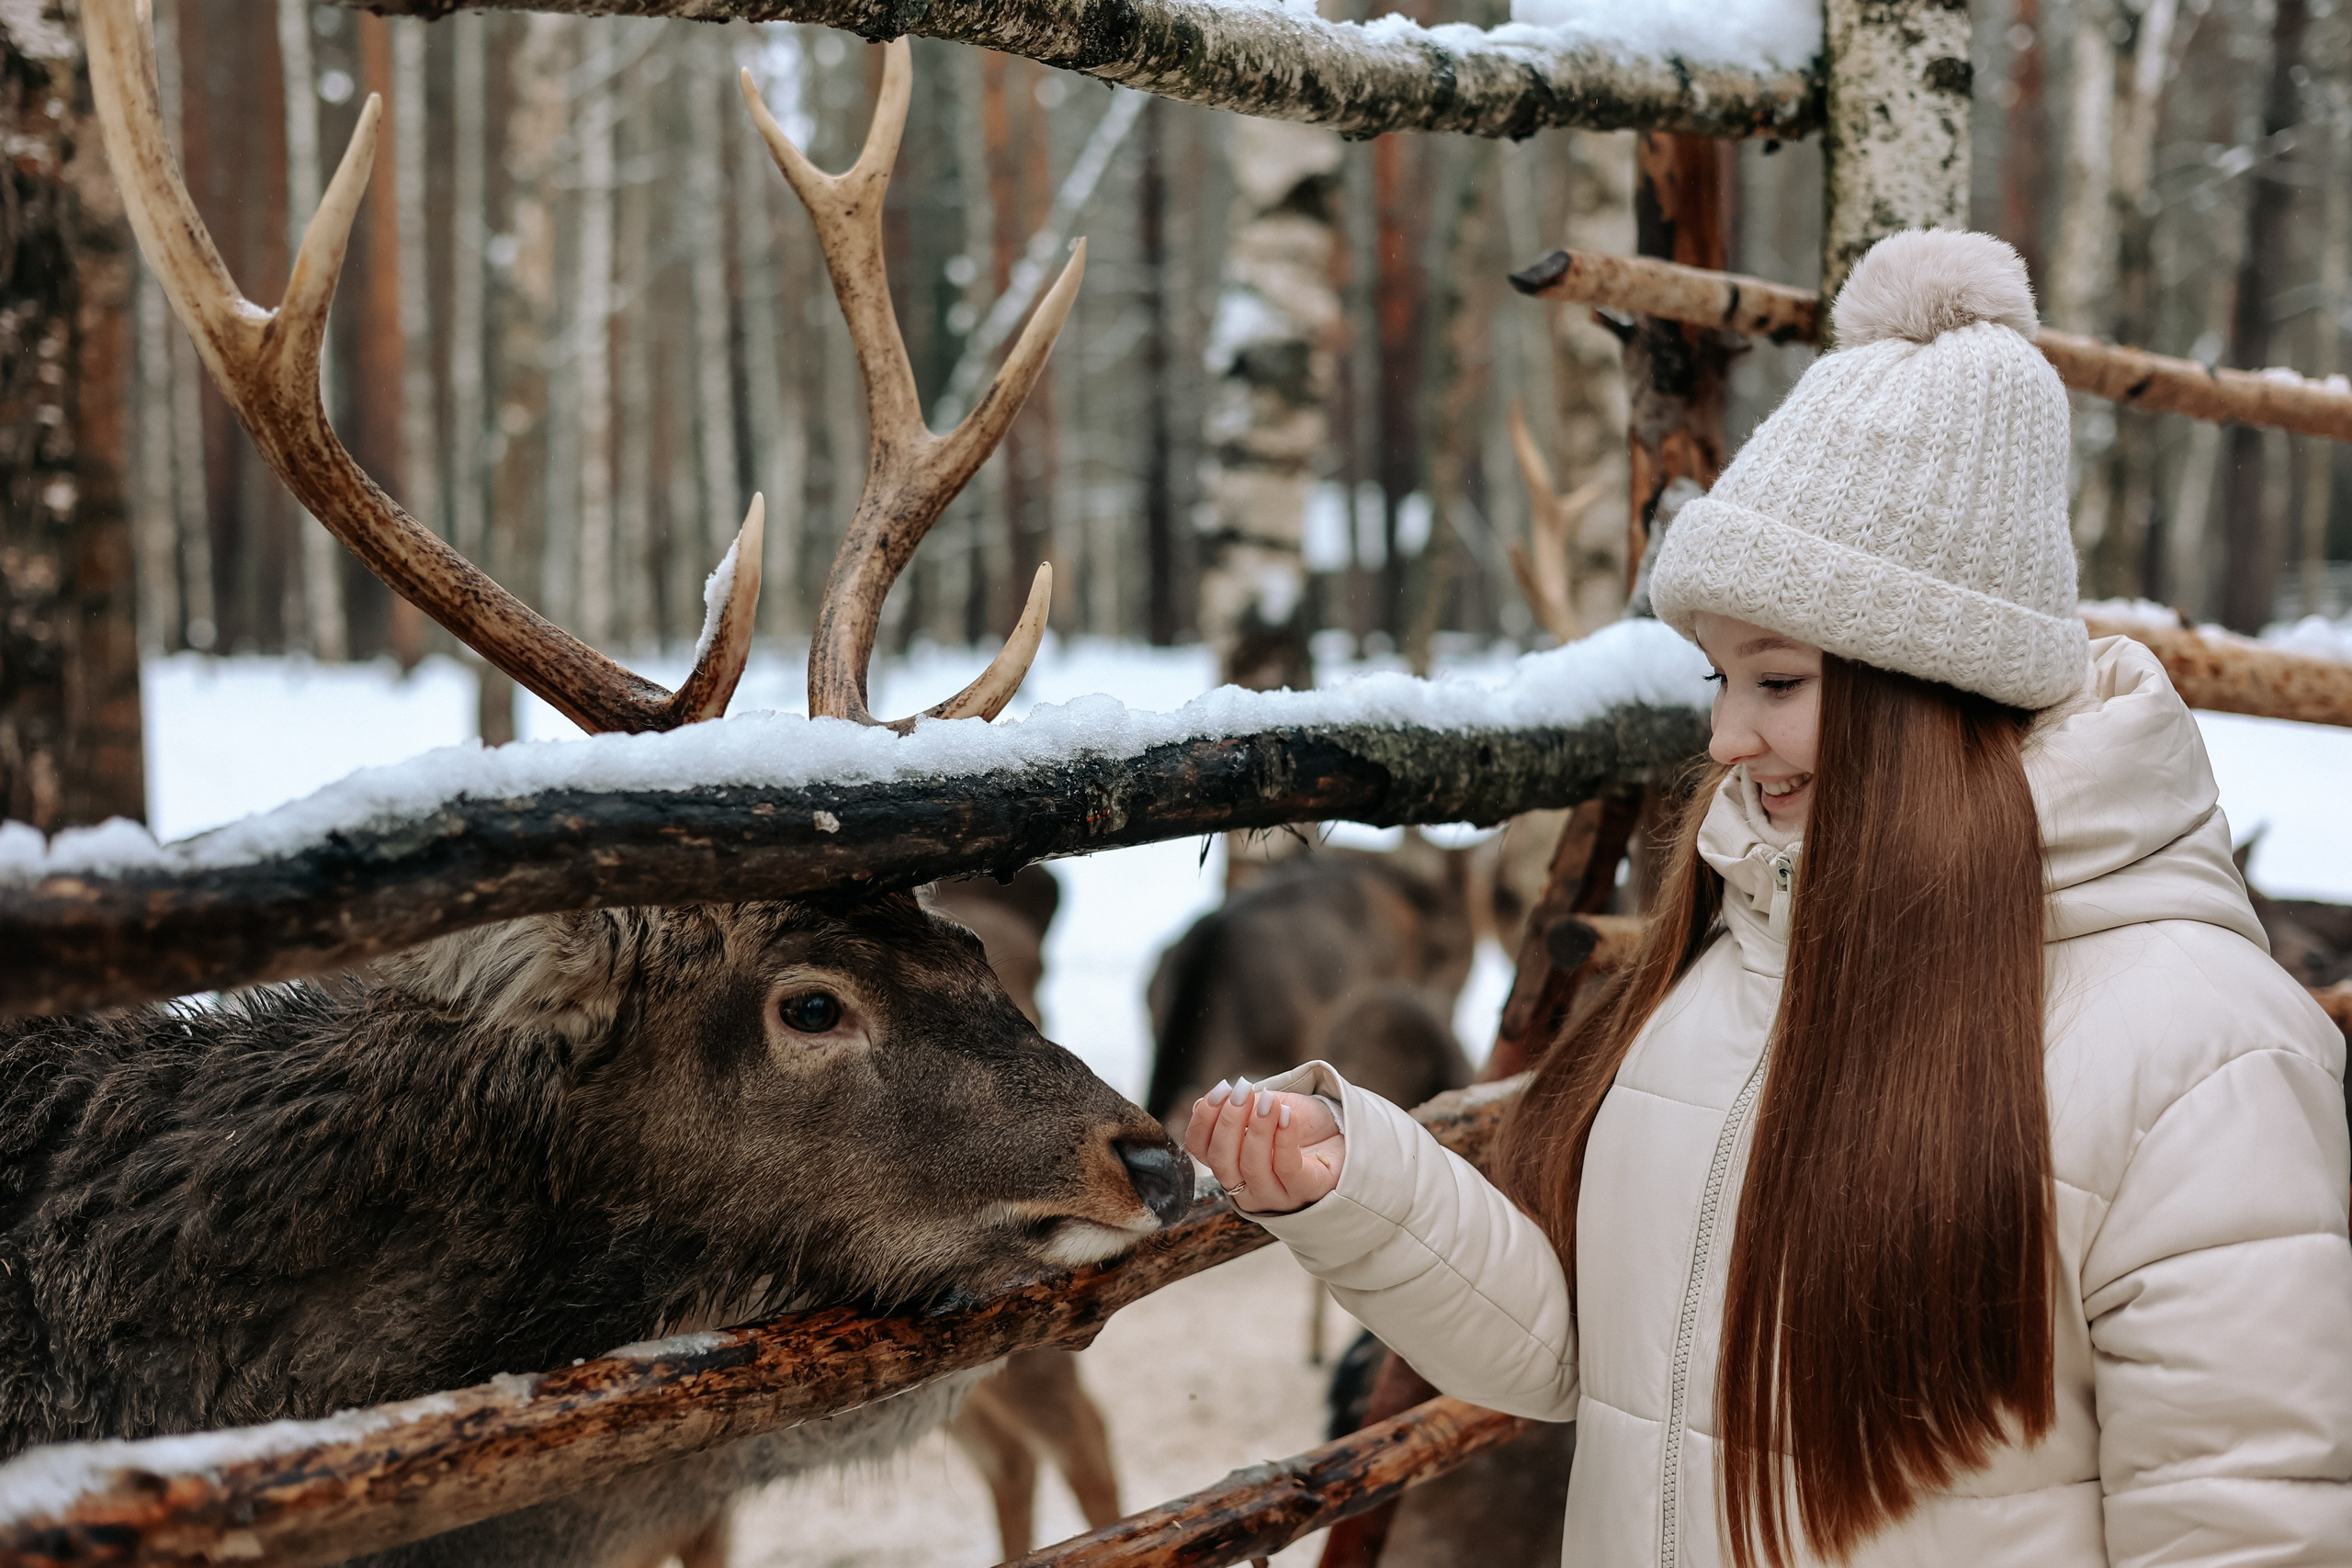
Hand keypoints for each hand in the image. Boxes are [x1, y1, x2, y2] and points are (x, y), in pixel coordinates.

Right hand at [1183, 1077, 1344, 1214]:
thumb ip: (1241, 1108)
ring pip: (1253, 1167)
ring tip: (1268, 1101)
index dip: (1203, 1119)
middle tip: (1241, 1091)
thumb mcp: (1265, 1109)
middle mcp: (1246, 1186)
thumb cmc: (1300, 1125)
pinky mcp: (1305, 1192)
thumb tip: (1209, 1101)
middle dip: (1228, 1122)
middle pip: (1222, 1161)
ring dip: (1258, 1129)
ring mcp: (1275, 1195)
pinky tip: (1286, 1115)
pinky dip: (1284, 1139)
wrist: (1344, 1137)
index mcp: (1230, 1165)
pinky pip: (1288, 1169)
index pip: (1200, 1149)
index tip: (1220, 1090)